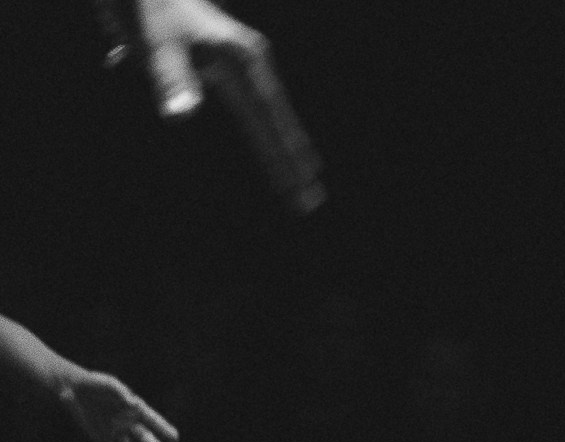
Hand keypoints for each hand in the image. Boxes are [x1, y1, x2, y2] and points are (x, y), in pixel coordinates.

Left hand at [59, 369, 177, 441]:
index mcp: (134, 410)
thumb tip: (132, 402)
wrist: (73, 389)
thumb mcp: (107, 384)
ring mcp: (115, 432)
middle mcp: (129, 423)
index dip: (164, 429)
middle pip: (144, 437)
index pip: (153, 421)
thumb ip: (119, 391)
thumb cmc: (93, 384)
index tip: (174, 438)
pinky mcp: (100, 438)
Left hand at [103, 0, 325, 212]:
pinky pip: (254, 115)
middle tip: (311, 202)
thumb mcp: (159, 41)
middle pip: (276, 124)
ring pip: (267, 122)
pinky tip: (272, 160)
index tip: (304, 179)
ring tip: (300, 187)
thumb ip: (171, 76)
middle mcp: (252, 66)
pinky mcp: (231, 74)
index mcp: (244, 58)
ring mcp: (244, 70)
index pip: (271, 114)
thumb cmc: (156, 9)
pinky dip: (263, 140)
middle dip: (291, 163)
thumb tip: (183, 116)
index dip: (286, 149)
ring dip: (278, 156)